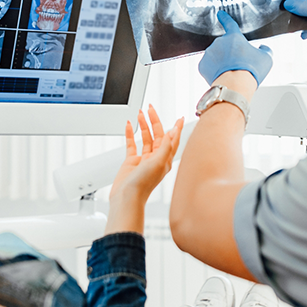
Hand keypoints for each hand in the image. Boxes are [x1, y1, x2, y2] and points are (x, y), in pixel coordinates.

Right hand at [106, 106, 183, 234]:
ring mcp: (143, 160)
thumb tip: (172, 132)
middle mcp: (156, 158)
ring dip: (143, 125)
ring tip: (140, 114)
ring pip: (145, 138)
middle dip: (155, 121)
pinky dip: (130, 134)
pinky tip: (129, 126)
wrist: (127, 198)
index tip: (179, 117)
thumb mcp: (158, 163)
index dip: (176, 128)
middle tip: (150, 109)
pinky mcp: (131, 162)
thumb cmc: (143, 185)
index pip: (173, 139)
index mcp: (165, 159)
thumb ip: (165, 146)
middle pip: (158, 135)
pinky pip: (132, 144)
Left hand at [199, 10, 272, 85]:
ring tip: (231, 73)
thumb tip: (263, 48)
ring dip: (221, 62)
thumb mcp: (266, 58)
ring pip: (215, 56)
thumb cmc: (251, 71)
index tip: (220, 14)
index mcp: (234, 37)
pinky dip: (213, 71)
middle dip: (230, 54)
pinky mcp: (202, 65)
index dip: (225, 18)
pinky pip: (208, 66)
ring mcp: (208, 53)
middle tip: (238, 66)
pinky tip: (222, 76)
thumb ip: (265, 50)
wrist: (235, 85)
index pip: (229, 24)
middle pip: (224, 46)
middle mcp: (219, 42)